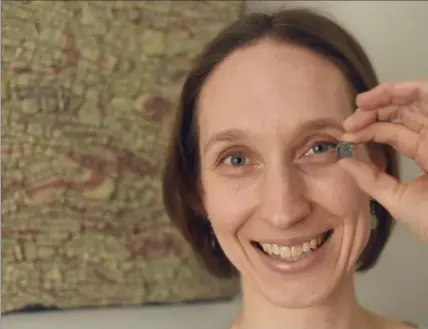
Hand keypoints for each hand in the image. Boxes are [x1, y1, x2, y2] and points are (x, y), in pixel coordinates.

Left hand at [338, 81, 427, 242]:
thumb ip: (371, 181)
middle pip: (402, 112)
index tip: (345, 135)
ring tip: (362, 102)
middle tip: (349, 121)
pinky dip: (409, 89)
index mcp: (424, 153)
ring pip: (416, 99)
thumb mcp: (397, 199)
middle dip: (373, 111)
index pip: (392, 132)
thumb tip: (343, 162)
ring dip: (387, 95)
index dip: (368, 130)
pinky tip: (385, 93)